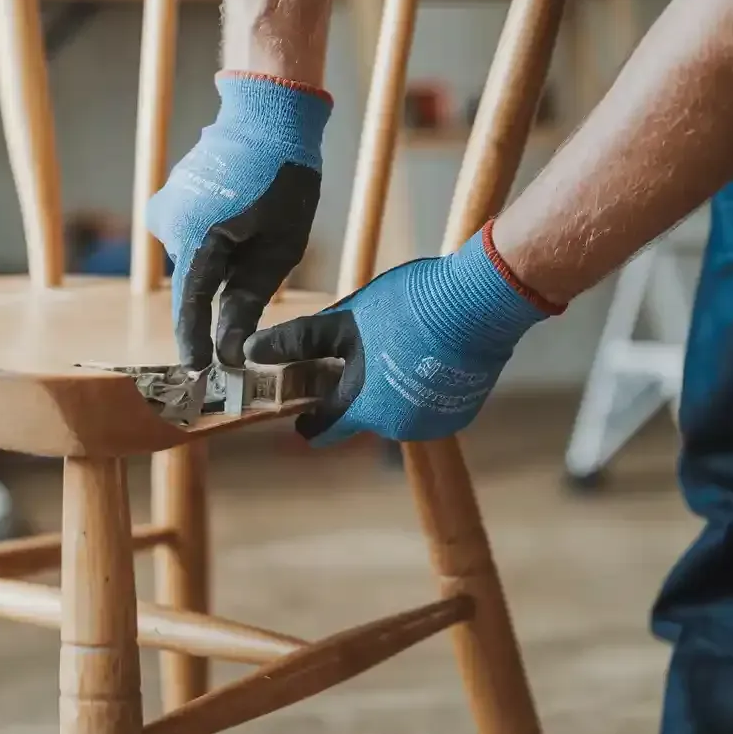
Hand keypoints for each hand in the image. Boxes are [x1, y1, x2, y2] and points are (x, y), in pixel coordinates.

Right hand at [147, 72, 332, 368]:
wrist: (267, 115)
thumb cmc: (284, 182)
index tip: (197, 371)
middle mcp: (169, 226)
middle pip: (197, 282)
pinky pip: (192, 235)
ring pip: (196, 258)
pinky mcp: (168, 199)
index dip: (194, 343)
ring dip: (220, 258)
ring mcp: (165, 209)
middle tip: (263, 258)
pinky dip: (214, 237)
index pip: (191, 307)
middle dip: (223, 286)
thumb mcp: (279, 249)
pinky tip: (239, 214)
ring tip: (255, 224)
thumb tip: (230, 349)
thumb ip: (248, 302)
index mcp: (198, 239)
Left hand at [244, 223, 563, 444]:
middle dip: (357, 389)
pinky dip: (423, 387)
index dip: (309, 419)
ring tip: (400, 346)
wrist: (482, 303)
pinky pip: (430, 404)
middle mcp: (397, 427)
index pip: (324, 430)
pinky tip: (429, 354)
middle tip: (361, 352)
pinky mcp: (462, 412)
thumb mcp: (346, 320)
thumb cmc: (408, 308)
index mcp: (363, 407)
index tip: (302, 411)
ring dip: (392, 387)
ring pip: (398, 409)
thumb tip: (251, 351)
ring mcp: (433, 423)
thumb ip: (299, 341)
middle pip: (364, 413)